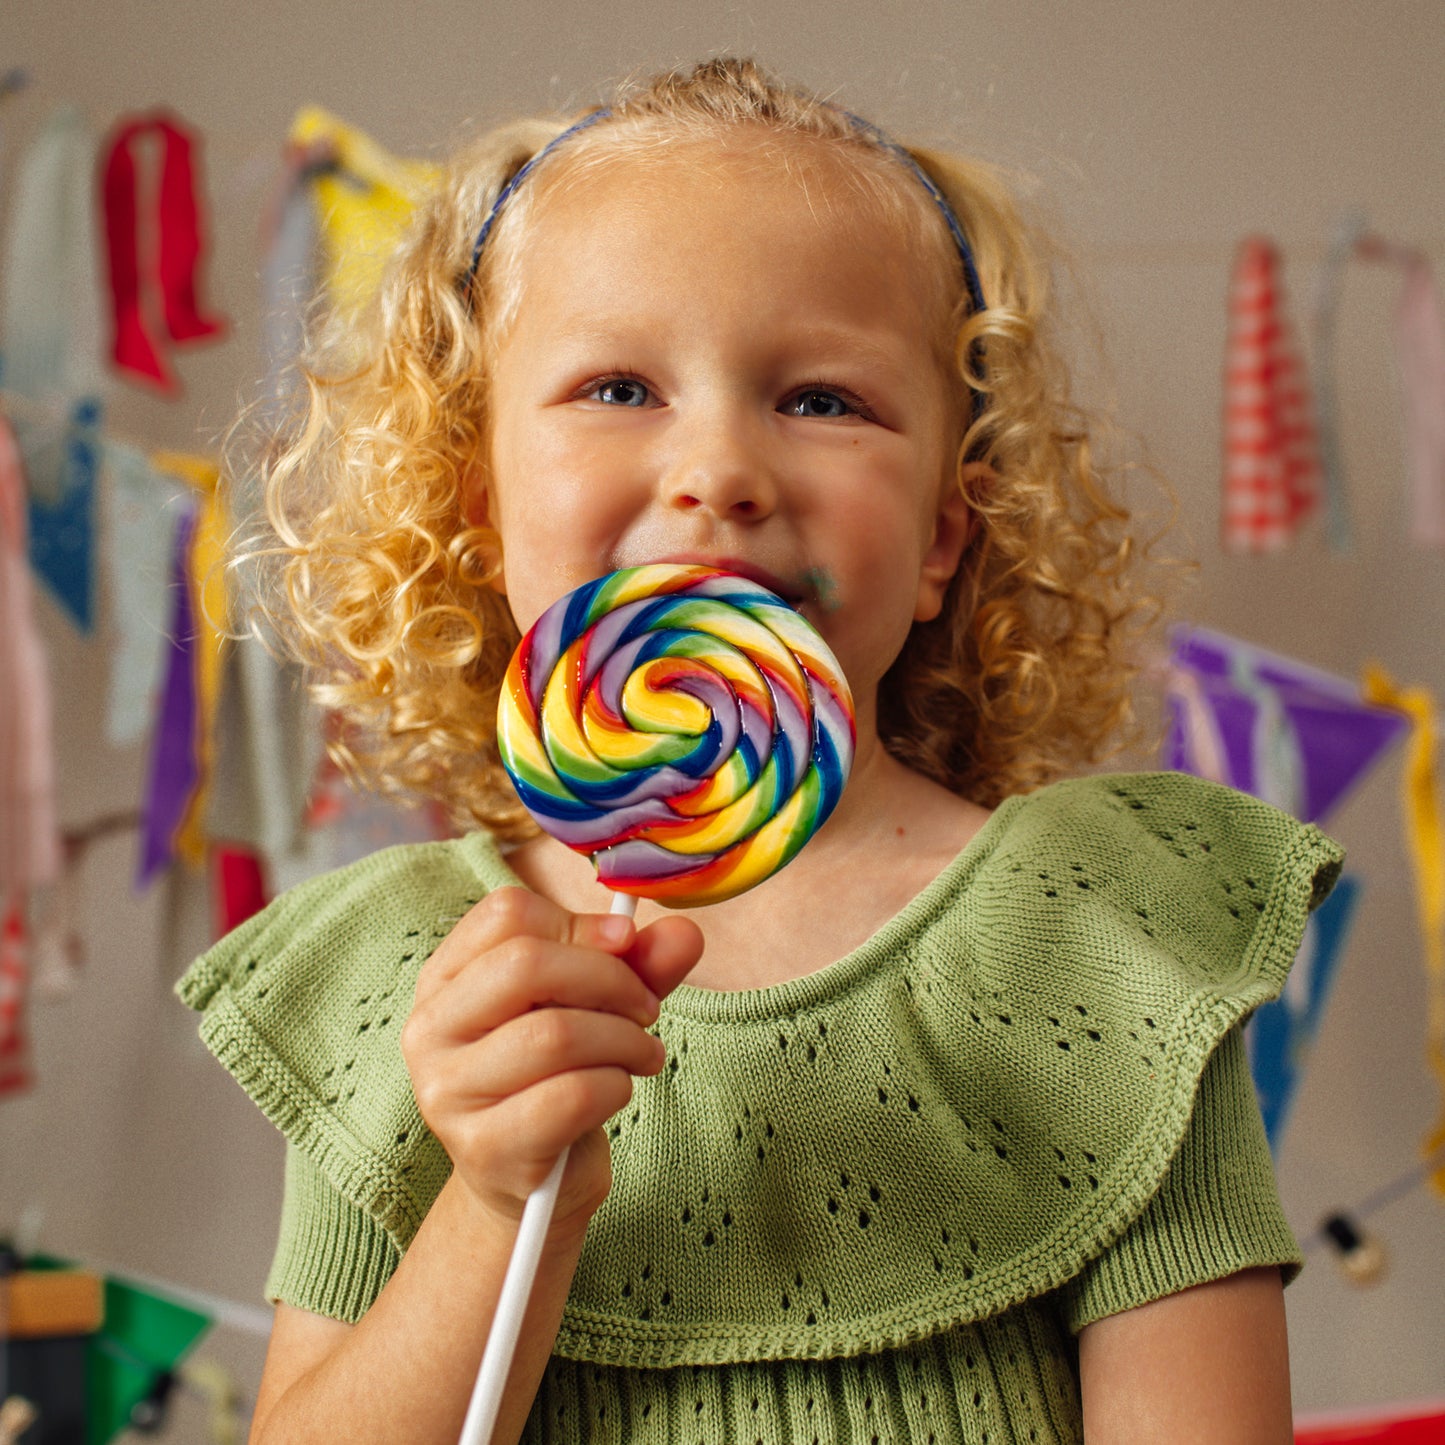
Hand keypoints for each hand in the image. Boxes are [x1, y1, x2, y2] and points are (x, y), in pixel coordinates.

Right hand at [401, 888, 702, 1238]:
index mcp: (445, 977)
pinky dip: (614, 1086)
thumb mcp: (595, 1007)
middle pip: (526, 964)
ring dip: (624, 1039)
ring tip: (643, 1054)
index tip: (626, 946)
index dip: (580, 924)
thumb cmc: (556, 1077)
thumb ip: (635, 966)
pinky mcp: (484, 1148)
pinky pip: (570, 1096)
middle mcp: (430, 1029)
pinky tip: (618, 1091)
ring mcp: (448, 1092)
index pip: (506, 914)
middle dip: (611, 979)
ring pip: (555, 1034)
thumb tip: (684, 934)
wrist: (531, 1184)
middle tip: (647, 1007)